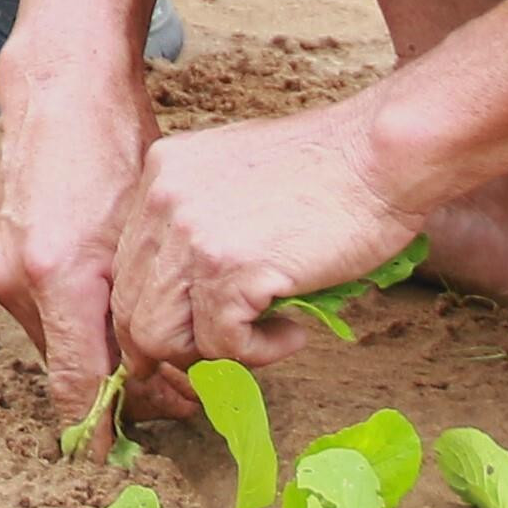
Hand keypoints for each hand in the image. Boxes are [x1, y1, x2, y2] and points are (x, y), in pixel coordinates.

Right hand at [0, 43, 158, 421]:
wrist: (60, 96)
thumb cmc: (117, 153)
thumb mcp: (145, 237)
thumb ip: (145, 311)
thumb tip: (161, 380)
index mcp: (58, 274)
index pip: (76, 382)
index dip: (97, 429)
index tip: (112, 463)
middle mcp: (14, 278)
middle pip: (69, 365)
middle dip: (121, 387)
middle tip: (181, 397)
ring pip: (56, 339)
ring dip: (97, 352)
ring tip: (153, 348)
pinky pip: (38, 311)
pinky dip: (74, 321)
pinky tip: (109, 307)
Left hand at [104, 104, 424, 381]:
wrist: (381, 154)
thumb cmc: (329, 170)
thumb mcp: (238, 178)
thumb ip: (202, 223)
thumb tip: (189, 298)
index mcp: (160, 175)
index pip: (127, 269)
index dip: (155, 312)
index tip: (192, 333)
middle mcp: (161, 202)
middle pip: (131, 308)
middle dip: (176, 345)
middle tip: (231, 345)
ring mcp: (190, 236)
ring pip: (158, 336)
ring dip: (213, 353)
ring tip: (267, 333)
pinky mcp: (229, 270)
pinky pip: (221, 346)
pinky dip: (260, 353)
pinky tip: (295, 329)